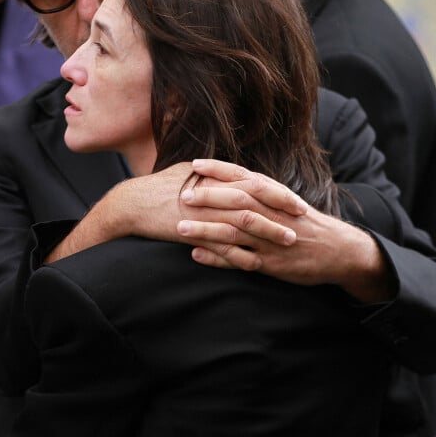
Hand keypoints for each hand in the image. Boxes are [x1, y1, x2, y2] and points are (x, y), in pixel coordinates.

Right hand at [47, 160, 301, 262]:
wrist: (132, 203)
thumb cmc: (160, 187)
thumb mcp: (188, 173)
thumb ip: (213, 174)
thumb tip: (231, 174)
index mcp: (216, 177)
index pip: (255, 182)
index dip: (278, 191)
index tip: (296, 200)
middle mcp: (214, 192)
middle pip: (256, 198)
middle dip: (282, 208)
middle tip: (303, 217)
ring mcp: (206, 212)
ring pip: (245, 221)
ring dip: (269, 231)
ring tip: (290, 240)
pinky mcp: (195, 231)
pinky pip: (223, 244)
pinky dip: (242, 253)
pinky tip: (259, 263)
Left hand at [177, 159, 396, 302]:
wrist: (337, 250)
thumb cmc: (303, 222)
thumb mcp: (285, 200)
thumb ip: (259, 190)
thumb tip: (228, 178)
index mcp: (275, 196)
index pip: (244, 177)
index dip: (219, 170)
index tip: (195, 164)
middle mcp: (272, 215)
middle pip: (238, 202)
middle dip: (209, 198)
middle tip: (183, 195)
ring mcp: (271, 240)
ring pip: (235, 232)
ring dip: (206, 230)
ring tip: (180, 228)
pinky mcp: (271, 264)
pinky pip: (240, 261)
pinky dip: (218, 258)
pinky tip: (197, 255)